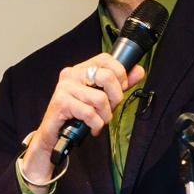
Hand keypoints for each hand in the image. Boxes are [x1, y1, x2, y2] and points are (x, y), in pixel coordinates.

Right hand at [21, 54, 144, 186]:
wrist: (55, 134)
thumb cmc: (77, 115)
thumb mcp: (101, 97)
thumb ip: (119, 84)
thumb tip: (139, 71)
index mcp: (81, 69)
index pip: (106, 59)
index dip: (120, 73)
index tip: (120, 88)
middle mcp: (71, 74)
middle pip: (107, 77)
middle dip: (115, 98)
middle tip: (109, 109)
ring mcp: (65, 87)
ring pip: (100, 99)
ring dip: (105, 116)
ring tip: (99, 121)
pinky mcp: (61, 102)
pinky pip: (90, 113)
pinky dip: (96, 125)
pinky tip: (92, 127)